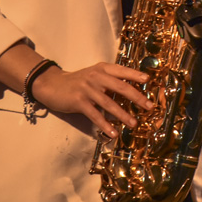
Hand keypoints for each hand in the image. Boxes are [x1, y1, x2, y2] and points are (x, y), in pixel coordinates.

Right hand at [32, 62, 152, 137]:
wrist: (52, 84)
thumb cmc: (78, 81)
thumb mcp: (94, 75)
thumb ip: (110, 80)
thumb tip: (131, 91)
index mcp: (102, 69)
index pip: (122, 70)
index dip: (135, 75)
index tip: (148, 81)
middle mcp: (96, 76)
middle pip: (121, 87)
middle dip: (137, 97)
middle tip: (149, 106)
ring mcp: (87, 89)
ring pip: (109, 103)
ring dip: (123, 115)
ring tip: (133, 123)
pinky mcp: (79, 102)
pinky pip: (95, 115)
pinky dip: (105, 125)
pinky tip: (113, 133)